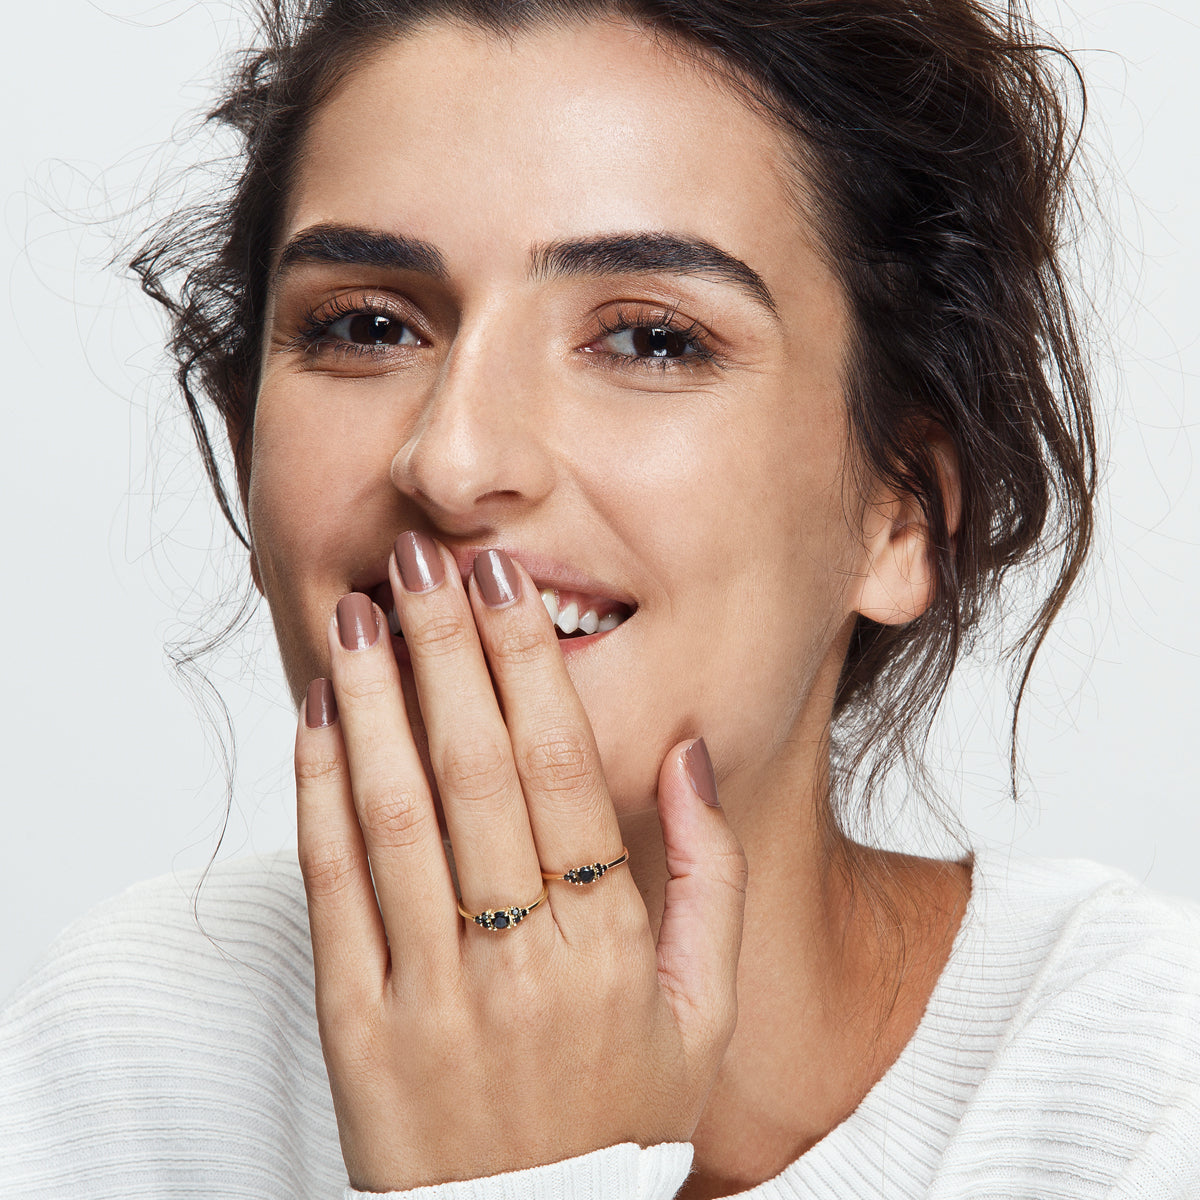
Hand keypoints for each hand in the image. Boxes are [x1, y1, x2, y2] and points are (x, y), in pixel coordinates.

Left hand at [294, 533, 747, 1191]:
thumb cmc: (620, 1116)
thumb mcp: (704, 1011)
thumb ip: (709, 877)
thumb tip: (685, 755)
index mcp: (609, 947)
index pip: (562, 773)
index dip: (529, 668)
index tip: (506, 586)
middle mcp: (520, 960)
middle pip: (476, 774)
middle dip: (446, 652)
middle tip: (424, 562)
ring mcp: (431, 994)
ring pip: (395, 817)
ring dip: (374, 703)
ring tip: (362, 614)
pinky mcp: (355, 1027)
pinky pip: (333, 891)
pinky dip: (318, 795)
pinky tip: (317, 718)